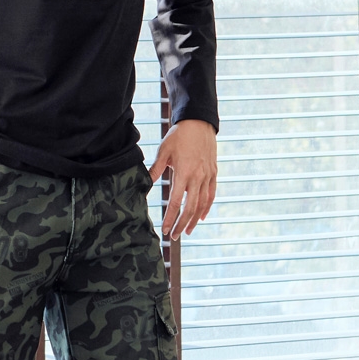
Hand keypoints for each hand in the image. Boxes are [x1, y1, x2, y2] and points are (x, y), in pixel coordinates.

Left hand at [149, 120, 216, 239]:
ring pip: (202, 204)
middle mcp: (197, 177)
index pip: (176, 202)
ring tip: (187, 231)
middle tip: (175, 237)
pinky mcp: (213, 173)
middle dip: (182, 224)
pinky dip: (207, 207)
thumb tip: (145, 185)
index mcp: (183, 173)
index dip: (170, 218)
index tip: (165, 229)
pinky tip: (202, 217)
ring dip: (194, 220)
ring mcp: (207, 176)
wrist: (199, 122)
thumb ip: (155, 170)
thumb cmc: (179, 136)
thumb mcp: (164, 152)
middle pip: (190, 208)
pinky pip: (211, 194)